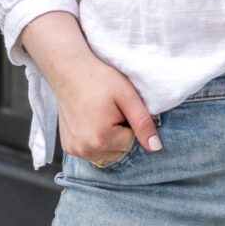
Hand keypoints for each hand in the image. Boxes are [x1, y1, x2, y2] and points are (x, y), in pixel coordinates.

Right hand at [20, 13, 160, 163]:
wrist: (70, 71)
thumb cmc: (100, 80)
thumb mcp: (127, 97)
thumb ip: (143, 123)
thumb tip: (155, 147)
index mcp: (101, 138)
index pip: (131, 142)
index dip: (129, 123)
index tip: (118, 108)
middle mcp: (85, 149)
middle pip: (119, 151)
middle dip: (119, 133)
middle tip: (109, 111)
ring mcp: (75, 150)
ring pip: (107, 153)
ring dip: (108, 139)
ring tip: (99, 116)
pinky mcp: (68, 148)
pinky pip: (93, 151)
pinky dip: (95, 140)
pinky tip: (90, 122)